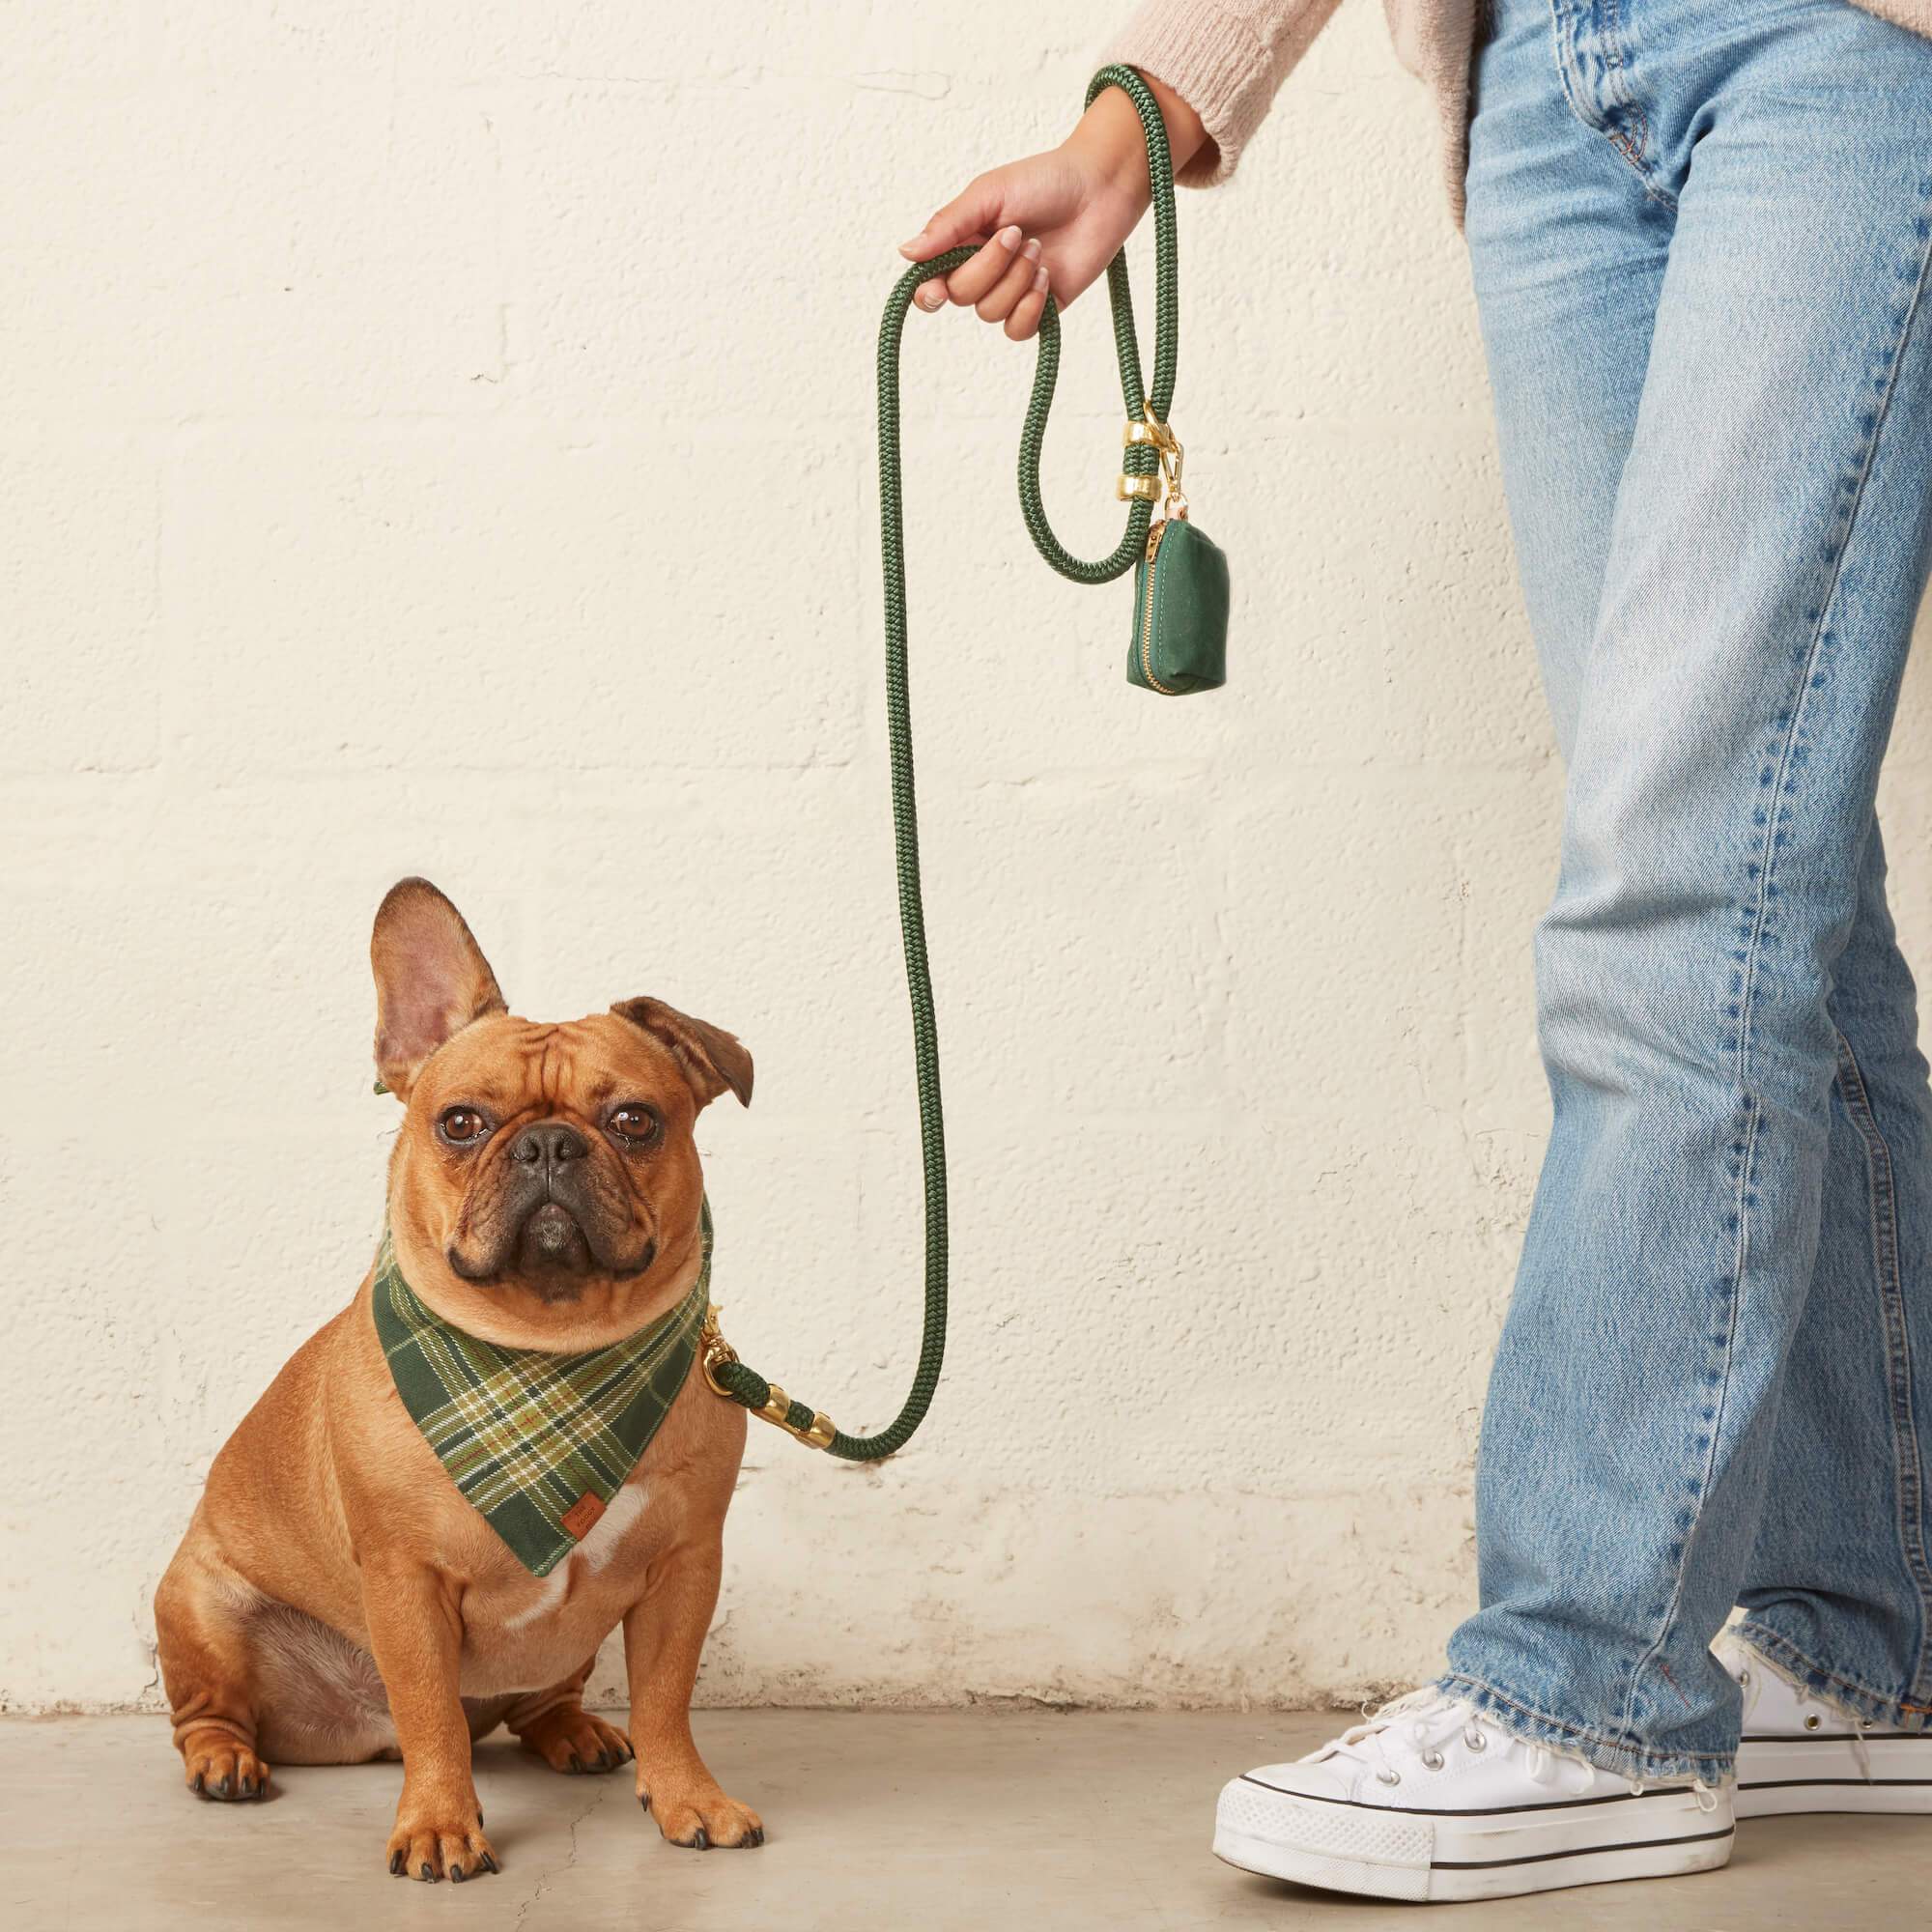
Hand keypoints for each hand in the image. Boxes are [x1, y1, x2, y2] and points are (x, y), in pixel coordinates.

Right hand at [897, 73, 1207, 341]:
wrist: (1100, 189)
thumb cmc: (1044, 181)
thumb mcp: (989, 194)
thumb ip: (948, 225)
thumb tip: (906, 252)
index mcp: (962, 243)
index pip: (931, 283)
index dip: (929, 292)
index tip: (937, 288)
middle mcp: (982, 271)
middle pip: (961, 296)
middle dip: (989, 267)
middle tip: (1018, 235)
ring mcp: (1012, 292)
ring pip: (990, 313)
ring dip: (1016, 280)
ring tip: (1039, 249)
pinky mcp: (1042, 309)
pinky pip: (1018, 330)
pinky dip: (1030, 308)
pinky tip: (1046, 279)